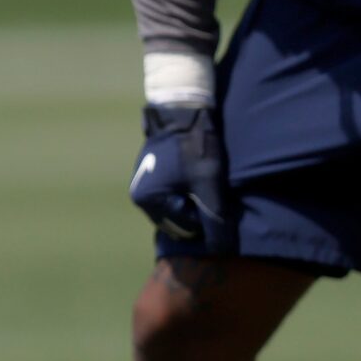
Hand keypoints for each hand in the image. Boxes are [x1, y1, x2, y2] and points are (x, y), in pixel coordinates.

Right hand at [129, 103, 230, 248]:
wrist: (182, 109)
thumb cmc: (196, 147)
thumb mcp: (210, 184)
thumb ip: (214, 219)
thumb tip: (220, 251)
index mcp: (149, 201)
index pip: (186, 228)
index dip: (208, 217)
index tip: (219, 197)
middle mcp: (139, 196)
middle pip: (178, 220)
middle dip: (199, 211)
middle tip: (215, 190)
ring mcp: (142, 183)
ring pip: (175, 207)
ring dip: (193, 201)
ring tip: (206, 182)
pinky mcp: (148, 172)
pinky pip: (169, 193)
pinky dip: (185, 191)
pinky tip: (196, 175)